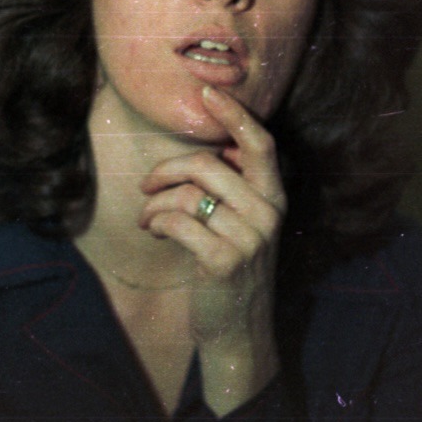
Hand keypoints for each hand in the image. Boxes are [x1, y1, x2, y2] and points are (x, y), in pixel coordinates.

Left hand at [138, 86, 283, 413]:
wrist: (237, 329)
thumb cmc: (230, 267)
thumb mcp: (242, 224)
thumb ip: (232, 187)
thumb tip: (209, 146)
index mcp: (274, 198)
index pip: (260, 144)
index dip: (234, 114)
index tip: (206, 92)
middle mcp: (267, 214)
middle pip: (206, 163)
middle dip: (165, 170)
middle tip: (147, 185)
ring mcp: (248, 239)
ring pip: (185, 194)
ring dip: (154, 204)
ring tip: (148, 217)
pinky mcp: (223, 261)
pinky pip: (176, 221)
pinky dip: (154, 222)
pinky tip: (152, 231)